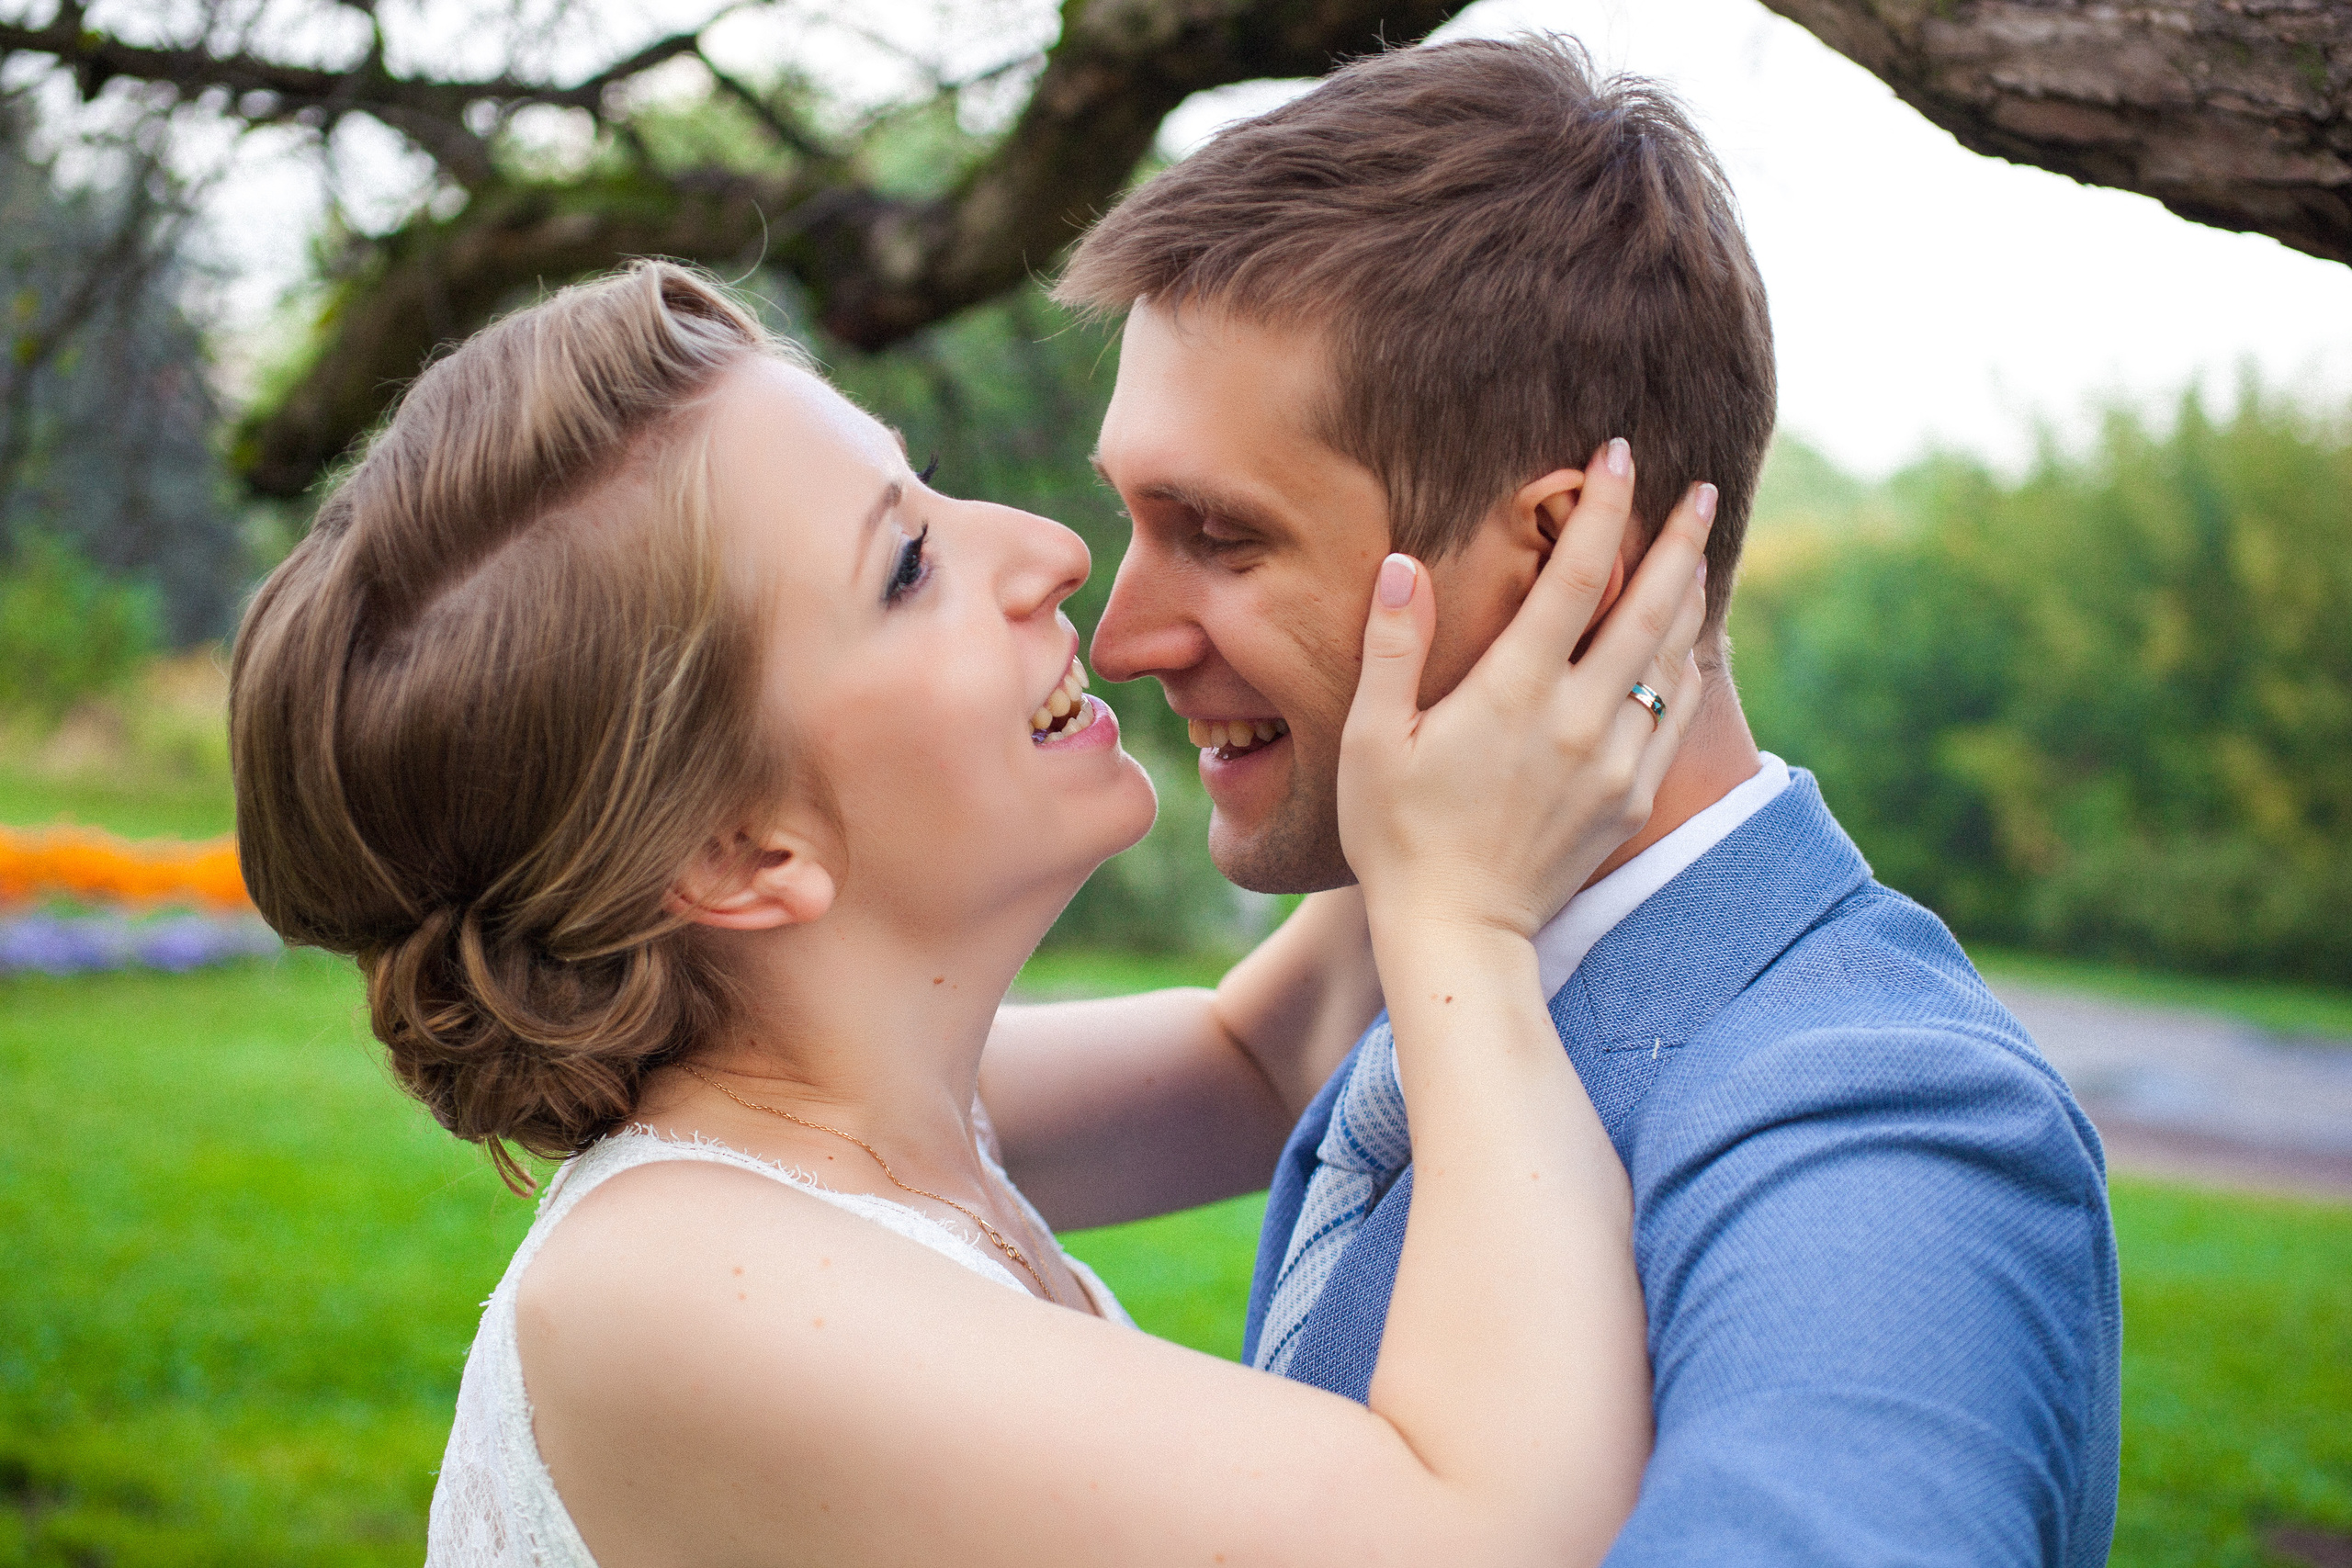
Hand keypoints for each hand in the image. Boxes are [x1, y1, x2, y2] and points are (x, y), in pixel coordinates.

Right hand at [1337, 439, 1712, 941]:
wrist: (1458, 932)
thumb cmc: (1397, 834)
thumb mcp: (1374, 739)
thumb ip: (1393, 646)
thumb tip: (1403, 564)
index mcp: (1514, 691)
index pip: (1576, 575)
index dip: (1602, 508)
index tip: (1617, 453)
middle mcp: (1579, 718)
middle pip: (1650, 607)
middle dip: (1677, 539)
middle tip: (1699, 488)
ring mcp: (1615, 761)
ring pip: (1672, 660)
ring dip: (1689, 598)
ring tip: (1697, 554)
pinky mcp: (1631, 799)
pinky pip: (1675, 719)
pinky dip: (1688, 671)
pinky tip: (1689, 648)